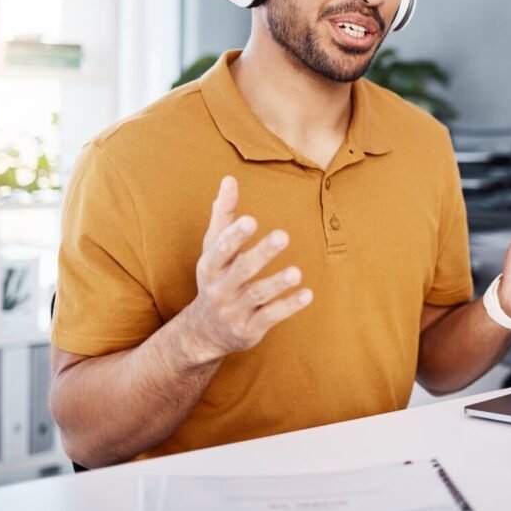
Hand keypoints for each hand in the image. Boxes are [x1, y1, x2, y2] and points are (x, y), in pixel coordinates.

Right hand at [181, 176, 312, 362]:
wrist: (203, 331)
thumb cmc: (215, 277)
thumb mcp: (213, 247)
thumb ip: (223, 213)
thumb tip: (229, 179)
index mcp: (211, 265)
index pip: (220, 249)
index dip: (235, 235)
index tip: (251, 220)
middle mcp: (220, 288)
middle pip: (241, 270)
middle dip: (261, 254)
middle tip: (283, 236)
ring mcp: (234, 310)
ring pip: (257, 295)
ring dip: (277, 283)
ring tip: (297, 272)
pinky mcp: (249, 328)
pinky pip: (270, 317)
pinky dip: (288, 306)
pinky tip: (307, 294)